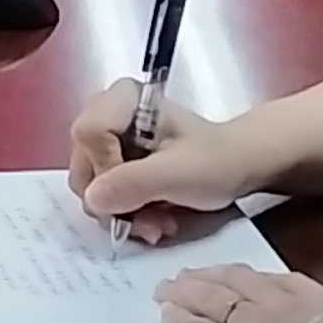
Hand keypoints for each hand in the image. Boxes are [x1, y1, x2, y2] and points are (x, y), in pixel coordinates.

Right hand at [68, 85, 258, 245]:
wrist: (239, 166)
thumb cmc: (215, 161)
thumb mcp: (178, 174)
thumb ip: (133, 183)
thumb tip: (92, 199)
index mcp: (122, 99)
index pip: (88, 135)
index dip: (107, 170)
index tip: (141, 192)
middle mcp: (107, 112)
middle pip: (83, 163)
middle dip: (116, 202)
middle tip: (151, 223)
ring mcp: (109, 138)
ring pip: (91, 184)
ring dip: (123, 213)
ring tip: (159, 224)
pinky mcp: (115, 160)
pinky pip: (103, 192)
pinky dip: (127, 211)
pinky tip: (153, 218)